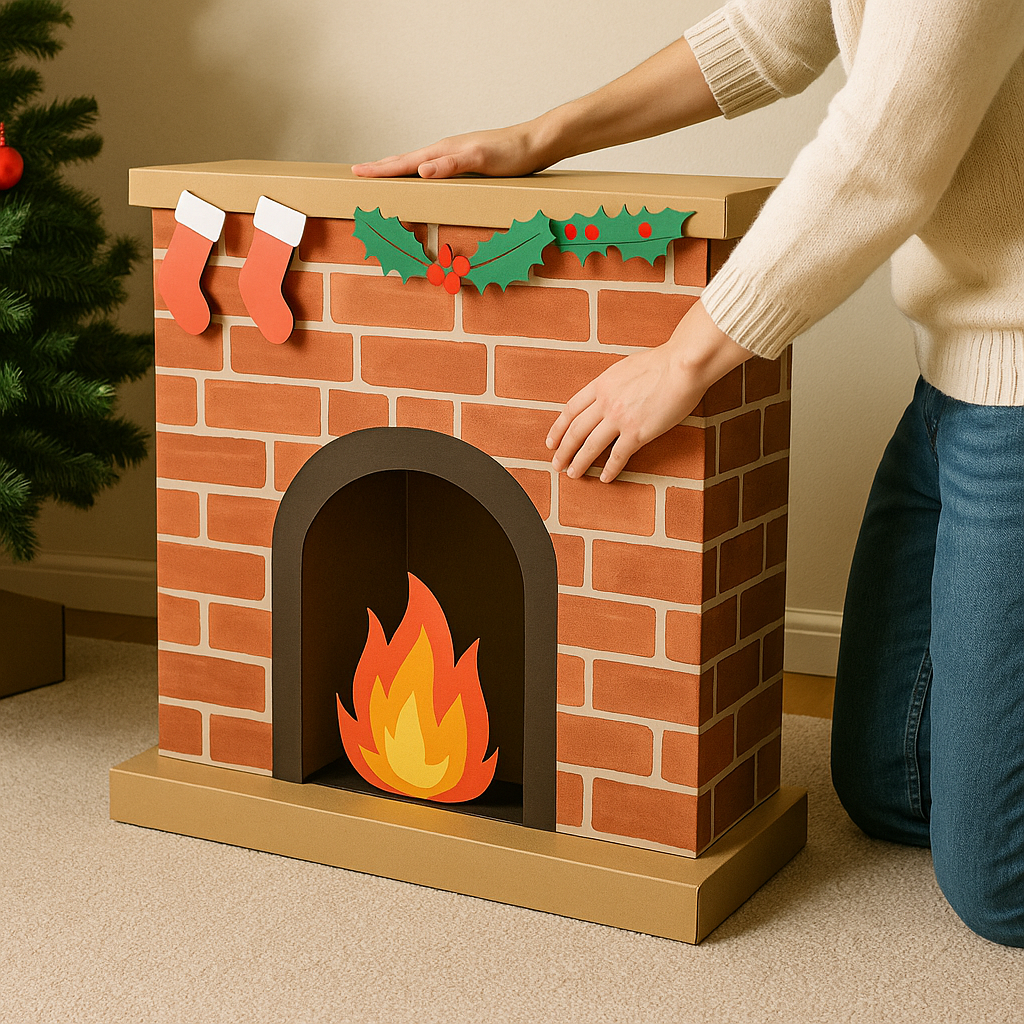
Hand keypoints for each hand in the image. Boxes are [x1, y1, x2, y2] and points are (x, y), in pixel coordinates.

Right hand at [351, 123, 549, 179]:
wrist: (537, 143)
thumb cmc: (513, 154)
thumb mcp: (482, 159)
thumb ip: (452, 164)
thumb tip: (421, 169)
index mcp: (444, 151)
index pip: (404, 161)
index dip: (380, 169)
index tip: (357, 173)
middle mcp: (447, 150)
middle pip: (406, 158)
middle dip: (381, 167)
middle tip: (358, 172)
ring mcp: (456, 154)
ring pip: (418, 162)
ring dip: (398, 168)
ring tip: (383, 173)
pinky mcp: (466, 161)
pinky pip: (434, 167)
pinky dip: (420, 172)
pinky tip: (423, 177)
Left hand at [547, 301, 751, 481]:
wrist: (683, 366)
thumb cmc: (662, 362)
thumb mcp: (625, 367)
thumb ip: (612, 383)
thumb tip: (608, 393)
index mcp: (601, 384)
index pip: (571, 409)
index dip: (558, 428)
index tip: (552, 441)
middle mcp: (605, 402)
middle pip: (576, 430)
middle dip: (563, 450)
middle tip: (556, 464)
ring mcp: (620, 418)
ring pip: (591, 445)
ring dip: (580, 462)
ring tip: (573, 474)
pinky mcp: (638, 432)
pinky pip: (618, 455)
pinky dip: (610, 469)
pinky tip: (605, 478)